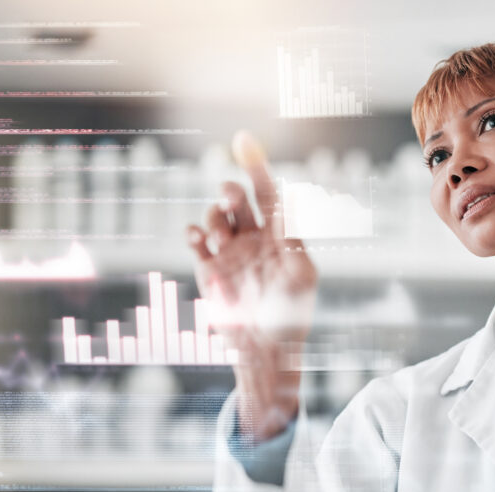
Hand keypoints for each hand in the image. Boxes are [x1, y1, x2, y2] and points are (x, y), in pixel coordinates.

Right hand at [186, 131, 316, 440]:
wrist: (264, 350)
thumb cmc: (290, 316)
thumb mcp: (301, 276)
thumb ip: (294, 239)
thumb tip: (292, 199)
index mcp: (280, 235)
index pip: (268, 192)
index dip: (256, 165)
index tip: (242, 138)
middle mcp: (254, 238)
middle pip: (237, 199)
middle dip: (232, 192)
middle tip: (231, 199)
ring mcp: (230, 252)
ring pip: (215, 216)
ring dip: (215, 218)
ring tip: (220, 238)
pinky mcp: (209, 269)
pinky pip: (195, 240)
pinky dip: (193, 233)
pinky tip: (198, 239)